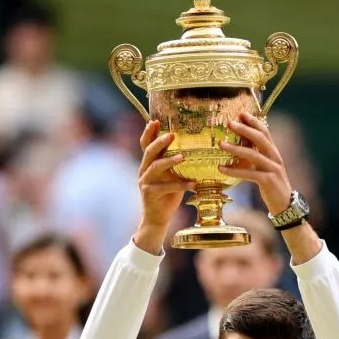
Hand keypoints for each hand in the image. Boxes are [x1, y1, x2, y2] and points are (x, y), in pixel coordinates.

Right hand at [133, 120, 193, 252]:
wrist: (158, 217)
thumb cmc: (168, 194)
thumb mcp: (172, 176)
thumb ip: (176, 164)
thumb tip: (194, 149)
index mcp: (148, 163)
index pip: (145, 144)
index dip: (149, 132)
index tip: (156, 121)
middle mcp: (144, 170)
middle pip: (148, 151)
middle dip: (159, 141)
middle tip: (172, 134)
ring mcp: (145, 182)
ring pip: (155, 167)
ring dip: (169, 161)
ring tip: (183, 157)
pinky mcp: (149, 193)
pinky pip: (165, 187)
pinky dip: (180, 185)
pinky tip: (193, 184)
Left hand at [218, 113, 292, 215]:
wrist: (285, 205)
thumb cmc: (272, 186)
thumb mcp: (265, 168)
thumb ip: (257, 156)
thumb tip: (241, 145)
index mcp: (274, 152)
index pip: (265, 132)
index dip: (254, 121)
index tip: (241, 113)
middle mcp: (275, 157)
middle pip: (260, 138)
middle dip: (244, 129)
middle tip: (229, 123)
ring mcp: (273, 169)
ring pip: (253, 154)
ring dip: (235, 148)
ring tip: (220, 144)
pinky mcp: (268, 181)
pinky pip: (249, 173)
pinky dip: (234, 171)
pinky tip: (221, 169)